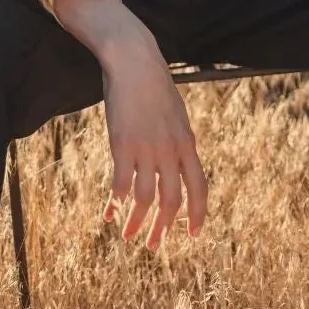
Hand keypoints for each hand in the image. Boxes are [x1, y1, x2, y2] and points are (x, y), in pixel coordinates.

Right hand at [45, 0, 207, 247]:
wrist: (134, 61)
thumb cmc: (153, 86)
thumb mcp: (175, 114)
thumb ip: (178, 141)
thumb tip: (179, 162)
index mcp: (188, 143)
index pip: (199, 187)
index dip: (198, 214)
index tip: (194, 234)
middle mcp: (170, 150)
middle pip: (172, 201)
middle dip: (164, 228)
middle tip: (154, 246)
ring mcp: (146, 149)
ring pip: (145, 199)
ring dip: (137, 222)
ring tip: (127, 237)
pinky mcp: (122, 145)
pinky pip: (121, 184)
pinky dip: (116, 202)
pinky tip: (109, 211)